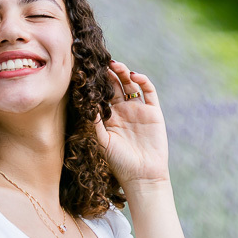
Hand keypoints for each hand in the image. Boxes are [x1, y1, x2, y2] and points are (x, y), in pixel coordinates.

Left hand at [95, 59, 170, 189]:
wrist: (142, 175)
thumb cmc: (118, 162)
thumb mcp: (101, 141)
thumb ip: (94, 122)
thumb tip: (84, 103)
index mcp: (108, 118)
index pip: (101, 95)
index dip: (96, 83)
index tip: (88, 72)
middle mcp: (122, 111)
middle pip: (115, 86)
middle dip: (108, 74)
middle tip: (101, 62)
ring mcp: (138, 110)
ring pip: (130, 85)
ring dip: (123, 73)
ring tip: (115, 65)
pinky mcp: (153, 112)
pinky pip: (148, 91)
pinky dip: (143, 81)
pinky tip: (134, 75)